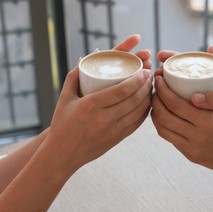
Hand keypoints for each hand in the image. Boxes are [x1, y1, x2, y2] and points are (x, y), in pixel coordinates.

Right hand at [47, 35, 151, 173]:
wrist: (63, 155)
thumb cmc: (62, 124)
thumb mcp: (64, 98)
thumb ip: (74, 76)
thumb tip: (86, 57)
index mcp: (90, 106)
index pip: (122, 90)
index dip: (137, 79)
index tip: (144, 70)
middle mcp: (104, 119)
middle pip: (134, 99)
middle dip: (146, 85)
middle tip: (150, 74)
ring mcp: (113, 131)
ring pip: (139, 112)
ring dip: (148, 97)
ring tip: (150, 85)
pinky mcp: (118, 139)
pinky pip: (137, 123)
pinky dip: (145, 111)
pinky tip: (147, 102)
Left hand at [151, 75, 212, 177]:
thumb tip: (193, 95)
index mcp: (207, 122)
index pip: (174, 103)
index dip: (162, 89)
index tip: (159, 78)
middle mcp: (197, 137)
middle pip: (163, 116)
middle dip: (155, 98)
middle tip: (156, 87)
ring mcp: (192, 149)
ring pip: (162, 129)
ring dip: (155, 113)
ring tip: (157, 100)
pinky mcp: (191, 156)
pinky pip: (170, 139)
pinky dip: (163, 126)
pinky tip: (165, 116)